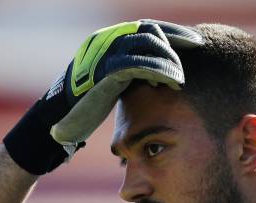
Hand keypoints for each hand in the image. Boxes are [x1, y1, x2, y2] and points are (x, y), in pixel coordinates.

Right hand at [3, 19, 202, 174]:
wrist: (59, 123)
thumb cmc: (86, 108)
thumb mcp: (112, 83)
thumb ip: (130, 73)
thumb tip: (157, 75)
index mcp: (107, 40)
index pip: (145, 27)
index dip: (172, 32)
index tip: (193, 42)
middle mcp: (105, 40)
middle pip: (150, 29)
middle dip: (177, 38)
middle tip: (196, 49)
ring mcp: (104, 53)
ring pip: (148, 43)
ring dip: (170, 59)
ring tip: (181, 78)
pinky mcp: (106, 71)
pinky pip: (140, 63)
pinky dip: (160, 72)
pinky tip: (172, 83)